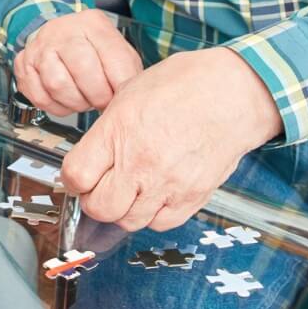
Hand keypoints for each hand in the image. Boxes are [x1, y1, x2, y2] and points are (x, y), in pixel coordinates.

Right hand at [14, 10, 143, 115]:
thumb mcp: (117, 53)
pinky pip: (39, 96)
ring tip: (83, 99)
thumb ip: (125, 72)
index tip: (119, 96)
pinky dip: (56, 106)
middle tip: (100, 101)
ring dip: (74, 102)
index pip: (112, 57)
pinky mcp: (23, 64)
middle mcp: (62, 30)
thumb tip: (127, 99)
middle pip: (81, 69)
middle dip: (96, 96)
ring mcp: (39, 46)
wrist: (61, 40)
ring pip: (57, 84)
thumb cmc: (93, 52)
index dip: (118, 85)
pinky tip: (65, 100)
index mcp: (92, 23)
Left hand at [60, 47, 284, 230]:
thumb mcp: (128, 93)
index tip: (80, 175)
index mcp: (119, 131)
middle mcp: (141, 161)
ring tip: (132, 188)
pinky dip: (153, 214)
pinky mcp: (192, 197)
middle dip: (95, 199)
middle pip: (99, 208)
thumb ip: (107, 130)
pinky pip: (160, 223)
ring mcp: (168, 183)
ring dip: (124, 209)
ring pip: (128, 221)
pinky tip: (155, 194)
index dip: (73, 179)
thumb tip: (91, 155)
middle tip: (102, 186)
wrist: (233, 94)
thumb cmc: (185, 85)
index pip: (76, 176)